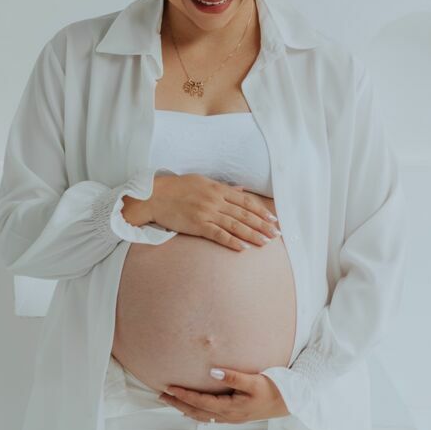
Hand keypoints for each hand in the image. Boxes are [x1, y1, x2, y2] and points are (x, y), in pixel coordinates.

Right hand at [143, 174, 280, 250]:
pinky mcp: (197, 225)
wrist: (154, 196)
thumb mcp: (202, 181)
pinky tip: (243, 248)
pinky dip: (231, 241)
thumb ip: (222, 187)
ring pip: (235, 225)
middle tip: (276, 234)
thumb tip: (240, 189)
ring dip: (252, 234)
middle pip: (244, 214)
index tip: (273, 219)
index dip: (261, 211)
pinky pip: (218, 234)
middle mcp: (215, 200)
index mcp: (217, 188)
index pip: (245, 201)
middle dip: (262, 224)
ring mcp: (206, 213)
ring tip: (265, 242)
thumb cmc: (177, 188)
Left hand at [158, 367, 289, 422]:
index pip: (199, 402)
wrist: (290, 403)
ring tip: (171, 401)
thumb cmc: (274, 389)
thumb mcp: (254, 381)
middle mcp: (228, 416)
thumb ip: (233, 377)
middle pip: (196, 411)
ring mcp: (231, 418)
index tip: (168, 387)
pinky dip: (197, 413)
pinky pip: (210, 418)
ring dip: (185, 408)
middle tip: (161, 395)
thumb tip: (212, 372)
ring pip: (201, 416)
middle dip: (178, 403)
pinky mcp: (235, 417)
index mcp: (230, 408)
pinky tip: (193, 410)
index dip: (183, 395)